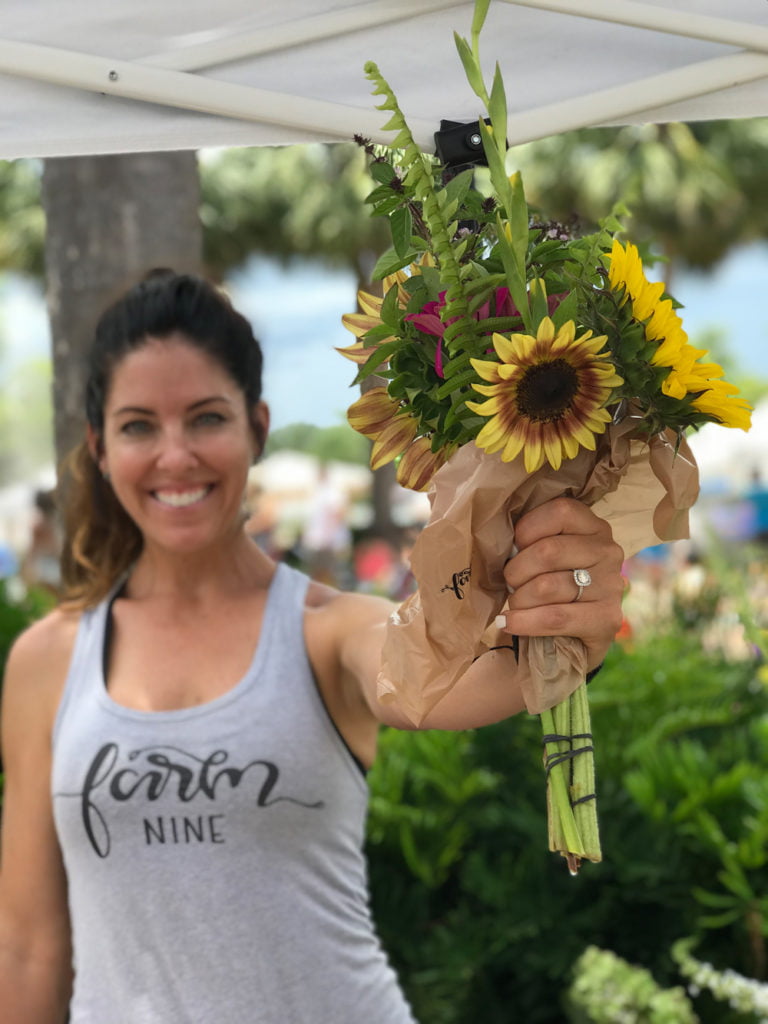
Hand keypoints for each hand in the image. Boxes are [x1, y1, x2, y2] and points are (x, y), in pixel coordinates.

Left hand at [497, 497, 624, 669]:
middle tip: (509, 583)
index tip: (514, 548)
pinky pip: (554, 617)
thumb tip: (501, 542)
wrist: (576, 637)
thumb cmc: (553, 587)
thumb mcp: (548, 556)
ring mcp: (611, 586)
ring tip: (514, 605)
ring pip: (547, 586)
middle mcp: (608, 552)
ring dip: (519, 599)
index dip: (527, 529)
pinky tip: (509, 623)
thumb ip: (534, 540)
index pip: (561, 511)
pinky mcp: (607, 619)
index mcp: (594, 527)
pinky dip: (524, 621)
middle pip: (548, 551)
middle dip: (516, 571)